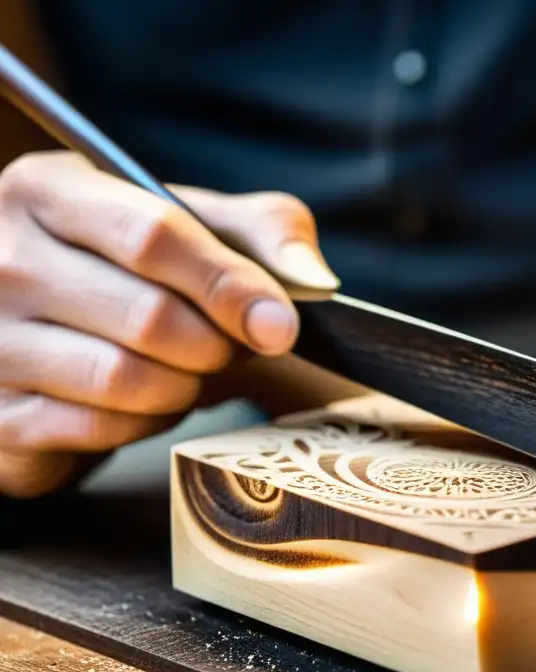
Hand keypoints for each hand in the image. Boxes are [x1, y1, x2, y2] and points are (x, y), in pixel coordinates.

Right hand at [0, 150, 338, 497]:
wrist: (58, 333)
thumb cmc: (141, 271)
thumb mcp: (202, 228)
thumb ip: (265, 233)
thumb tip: (314, 280)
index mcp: (49, 190)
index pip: (153, 234)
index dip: (228, 285)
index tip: (279, 323)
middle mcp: (1, 257)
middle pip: (148, 315)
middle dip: (216, 345)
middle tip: (231, 348)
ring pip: (123, 379)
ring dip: (184, 386)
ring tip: (189, 370)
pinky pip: (98, 427)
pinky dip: (146, 422)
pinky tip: (147, 400)